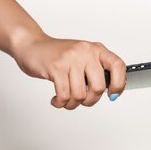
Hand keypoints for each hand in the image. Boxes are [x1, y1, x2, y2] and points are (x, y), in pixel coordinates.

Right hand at [11, 34, 125, 108]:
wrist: (31, 45)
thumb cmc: (59, 55)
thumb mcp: (83, 58)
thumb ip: (97, 71)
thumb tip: (112, 92)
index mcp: (96, 49)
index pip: (118, 66)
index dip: (119, 84)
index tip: (112, 95)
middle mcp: (85, 52)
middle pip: (98, 87)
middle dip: (90, 100)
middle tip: (83, 100)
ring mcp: (71, 59)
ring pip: (80, 94)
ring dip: (73, 103)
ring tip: (67, 100)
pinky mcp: (56, 67)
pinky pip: (65, 95)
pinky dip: (61, 103)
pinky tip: (57, 100)